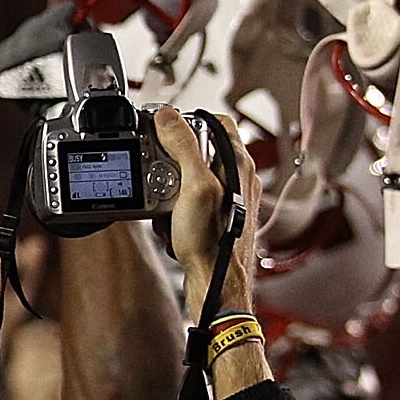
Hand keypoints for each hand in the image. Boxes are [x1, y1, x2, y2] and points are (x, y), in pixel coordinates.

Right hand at [154, 106, 259, 311]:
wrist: (217, 282)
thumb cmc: (213, 242)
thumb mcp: (194, 187)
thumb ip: (184, 146)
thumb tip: (168, 116)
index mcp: (239, 163)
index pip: (216, 121)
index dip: (187, 120)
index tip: (164, 129)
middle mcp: (240, 177)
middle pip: (199, 149)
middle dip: (172, 161)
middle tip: (158, 174)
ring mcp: (232, 197)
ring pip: (192, 177)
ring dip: (171, 187)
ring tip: (166, 205)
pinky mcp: (220, 216)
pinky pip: (190, 200)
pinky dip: (176, 207)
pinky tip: (171, 222)